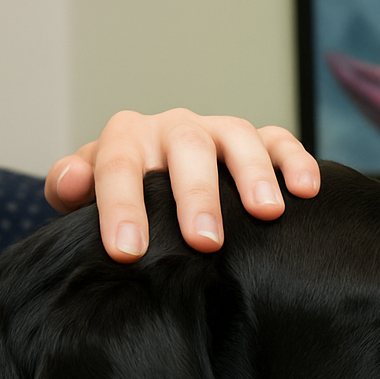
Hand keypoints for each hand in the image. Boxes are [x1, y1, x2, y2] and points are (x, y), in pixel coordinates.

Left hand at [45, 109, 320, 261]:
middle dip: (196, 195)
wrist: (160, 185)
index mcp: (128, 138)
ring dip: (253, 174)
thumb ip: (72, 188)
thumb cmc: (127, 202)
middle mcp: (175, 128)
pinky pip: (281, 141)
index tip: (128, 251)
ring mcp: (221, 132)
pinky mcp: (260, 141)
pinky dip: (296, 161)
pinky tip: (308, 190)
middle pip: (185, 148)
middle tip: (205, 241)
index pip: (119, 165)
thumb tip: (71, 180)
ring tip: (267, 213)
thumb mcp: (87, 196)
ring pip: (238, 137)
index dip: (122, 207)